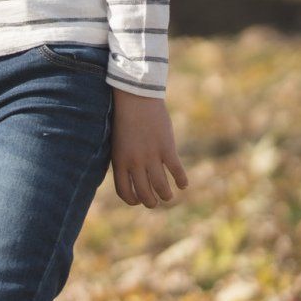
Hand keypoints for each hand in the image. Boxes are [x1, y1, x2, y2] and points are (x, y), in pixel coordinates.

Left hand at [110, 89, 188, 208]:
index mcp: (119, 161)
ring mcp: (151, 156)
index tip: (138, 200)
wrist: (135, 98)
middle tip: (156, 201)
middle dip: (151, 202)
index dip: (132, 200)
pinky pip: (176, 171)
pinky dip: (181, 181)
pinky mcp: (167, 148)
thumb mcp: (117, 142)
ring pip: (161, 187)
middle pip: (144, 193)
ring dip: (166, 195)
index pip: (124, 191)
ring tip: (168, 196)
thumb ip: (123, 160)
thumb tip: (131, 178)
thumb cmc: (124, 119)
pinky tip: (183, 184)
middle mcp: (134, 162)